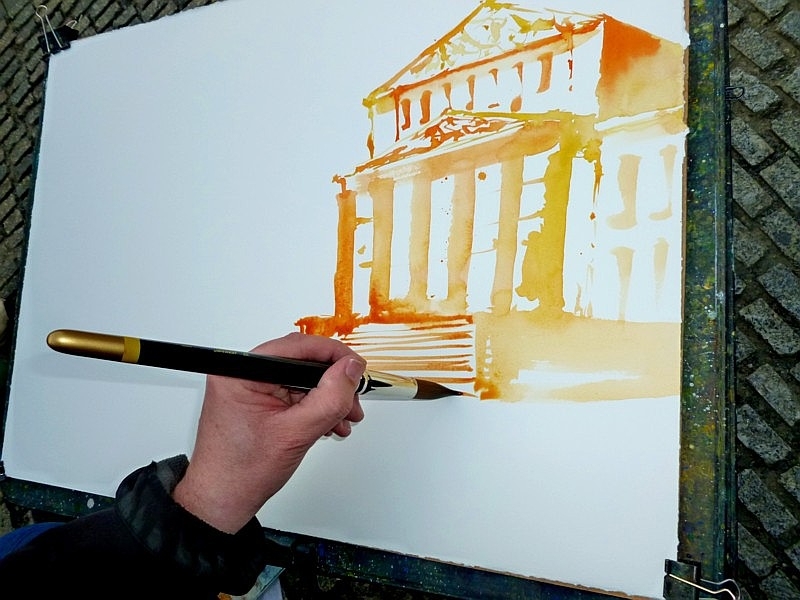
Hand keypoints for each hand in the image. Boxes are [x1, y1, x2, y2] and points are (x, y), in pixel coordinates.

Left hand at [172, 332, 365, 532]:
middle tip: (352, 400)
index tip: (356, 368)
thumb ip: (329, 398)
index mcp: (242, 373)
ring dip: (327, 397)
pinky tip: (329, 424)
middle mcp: (243, 374)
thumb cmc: (242, 472)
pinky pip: (293, 394)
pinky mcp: (258, 402)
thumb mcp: (296, 433)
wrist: (222, 502)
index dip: (332, 355)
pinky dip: (314, 407)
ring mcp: (250, 388)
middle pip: (301, 361)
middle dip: (332, 382)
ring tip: (344, 418)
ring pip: (301, 379)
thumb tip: (351, 369)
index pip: (297, 346)